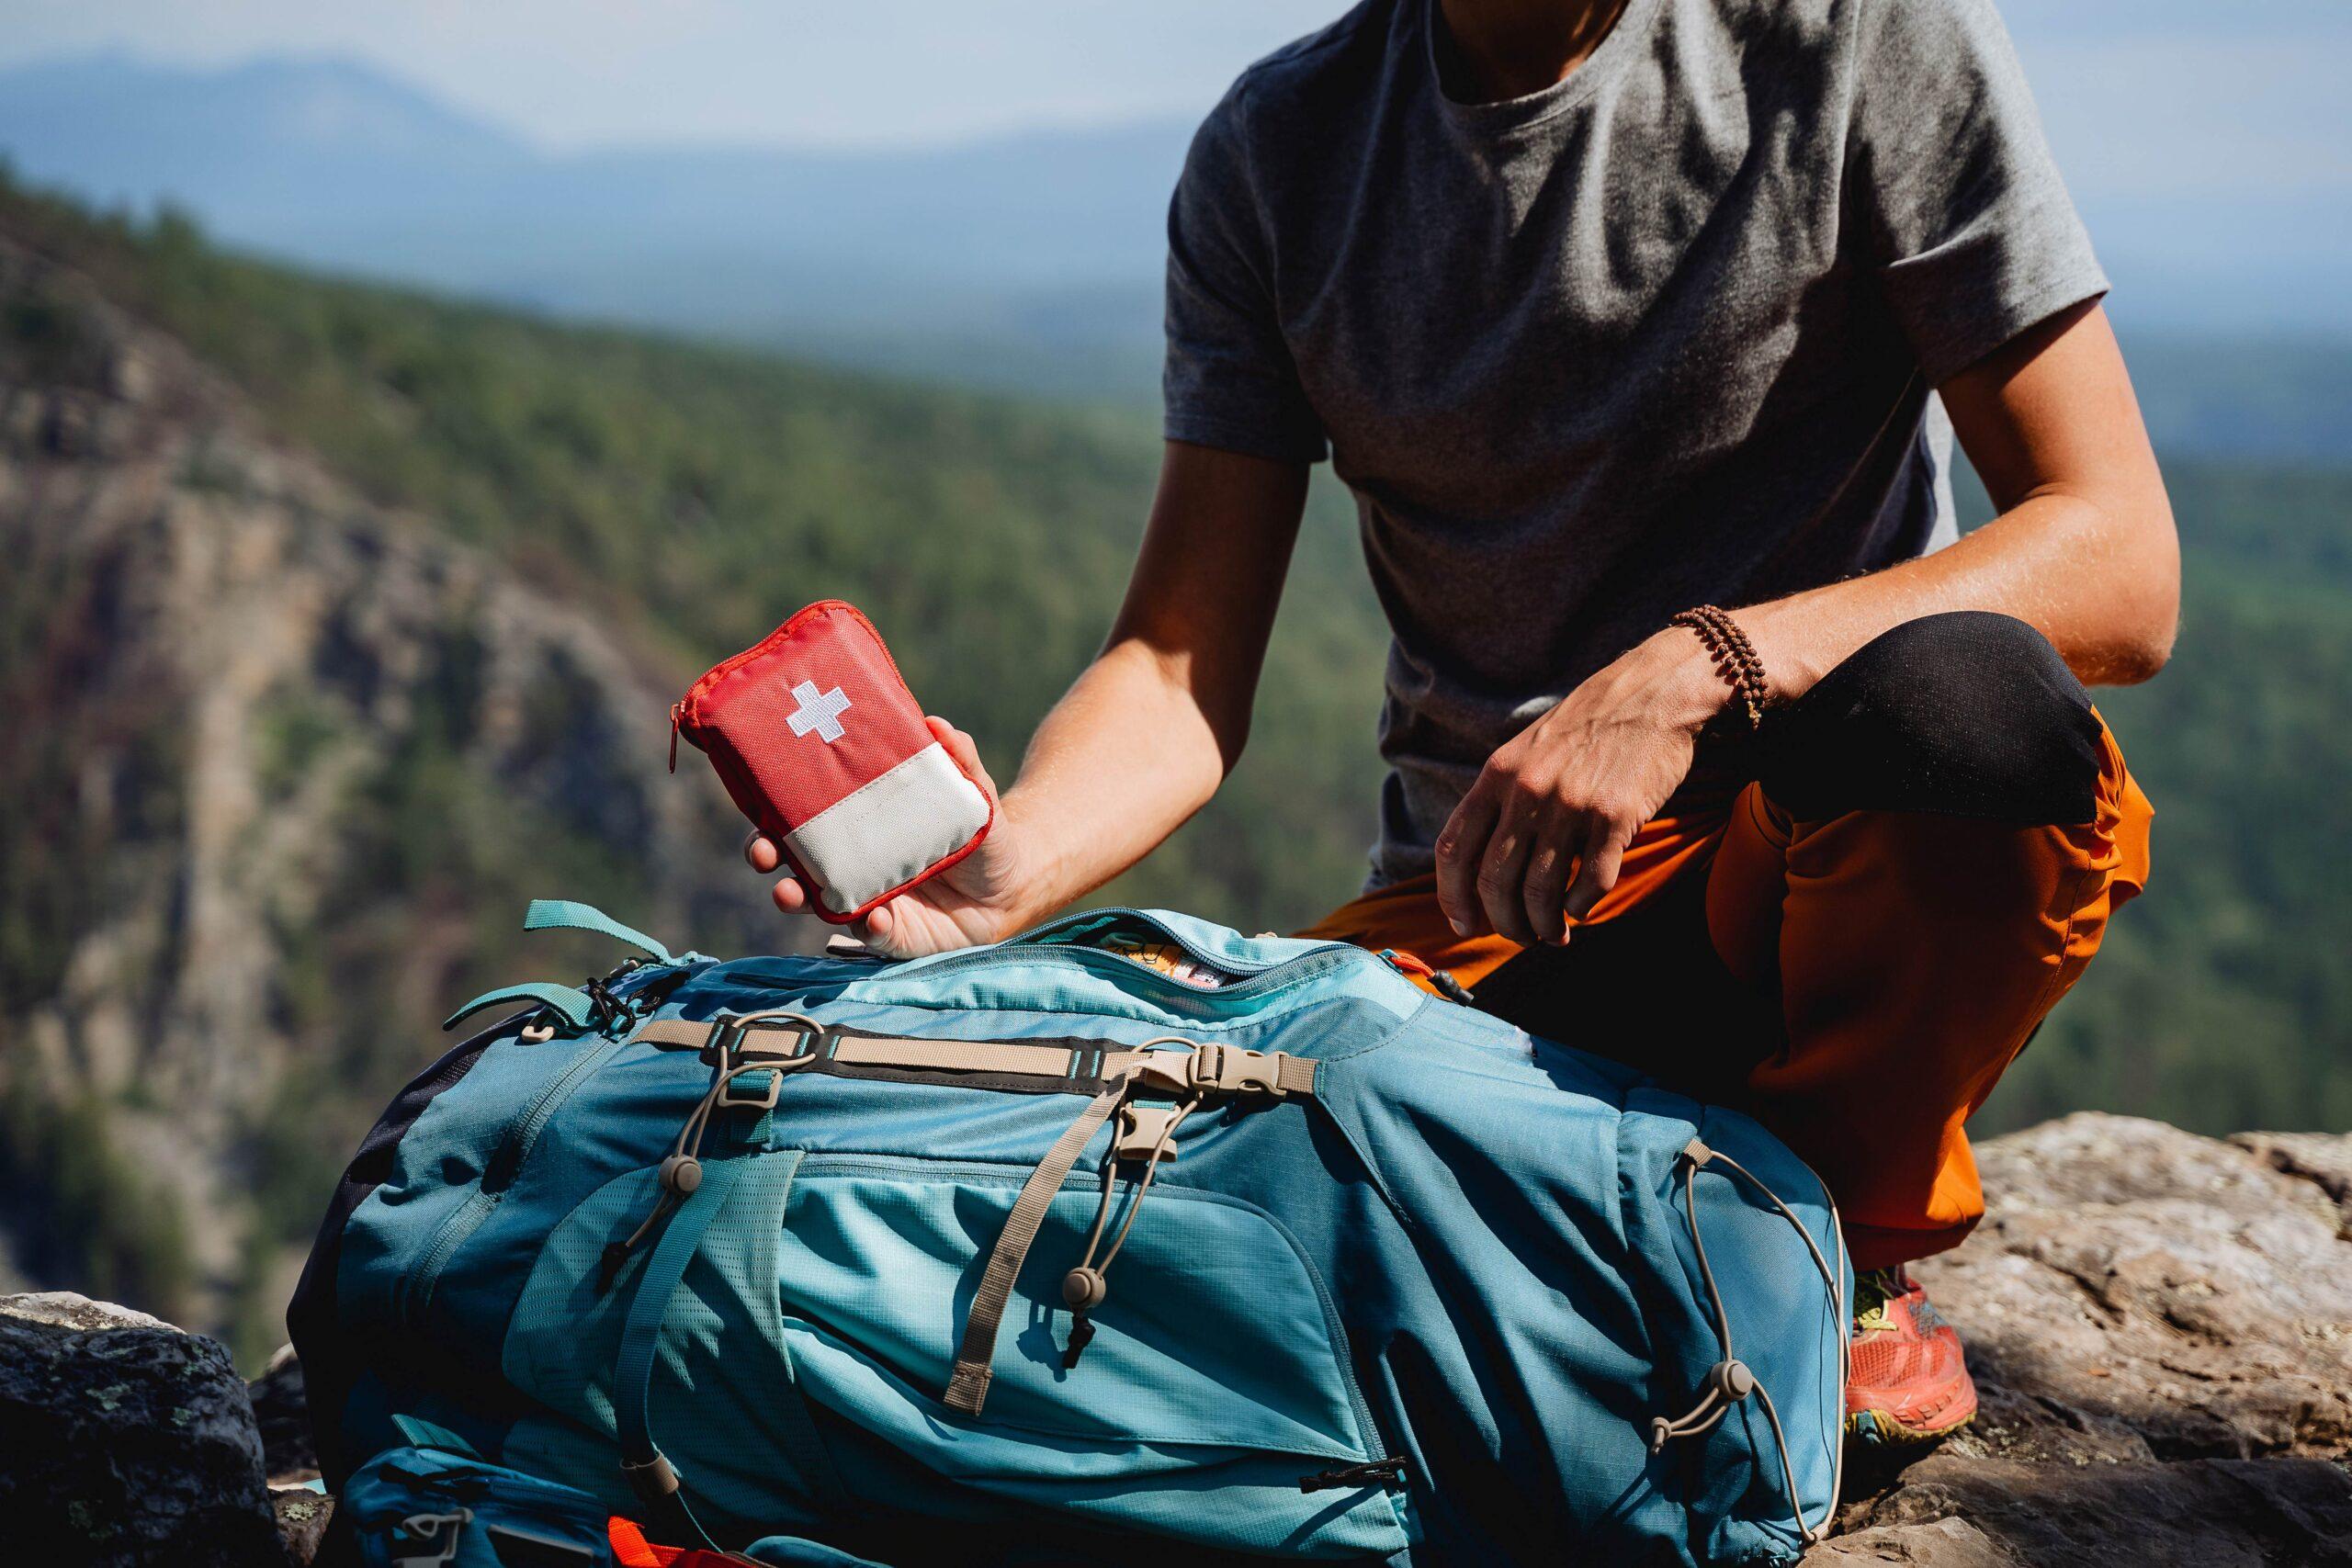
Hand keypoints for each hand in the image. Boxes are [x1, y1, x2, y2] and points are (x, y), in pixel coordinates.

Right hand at [745, 717, 1035, 957]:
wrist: (1012, 883)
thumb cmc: (977, 831)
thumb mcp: (971, 790)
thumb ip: (958, 757)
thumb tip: (936, 724)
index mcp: (856, 825)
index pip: (800, 818)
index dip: (771, 815)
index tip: (758, 807)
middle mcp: (850, 865)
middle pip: (791, 862)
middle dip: (767, 858)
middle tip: (762, 853)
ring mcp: (866, 902)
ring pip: (818, 904)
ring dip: (798, 899)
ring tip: (791, 893)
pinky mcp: (893, 936)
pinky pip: (872, 936)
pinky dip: (870, 927)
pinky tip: (878, 918)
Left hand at [1434, 627, 1727, 945]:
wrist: (1652, 694)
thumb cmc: (1588, 728)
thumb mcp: (1526, 751)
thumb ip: (1501, 799)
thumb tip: (1479, 867)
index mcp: (1497, 775)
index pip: (1454, 849)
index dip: (1452, 896)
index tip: (1463, 924)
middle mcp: (1527, 792)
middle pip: (1495, 882)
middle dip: (1504, 923)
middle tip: (1520, 935)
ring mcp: (1570, 806)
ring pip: (1540, 894)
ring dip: (1543, 926)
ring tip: (1552, 934)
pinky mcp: (1615, 818)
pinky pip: (1589, 885)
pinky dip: (1580, 909)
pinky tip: (1581, 908)